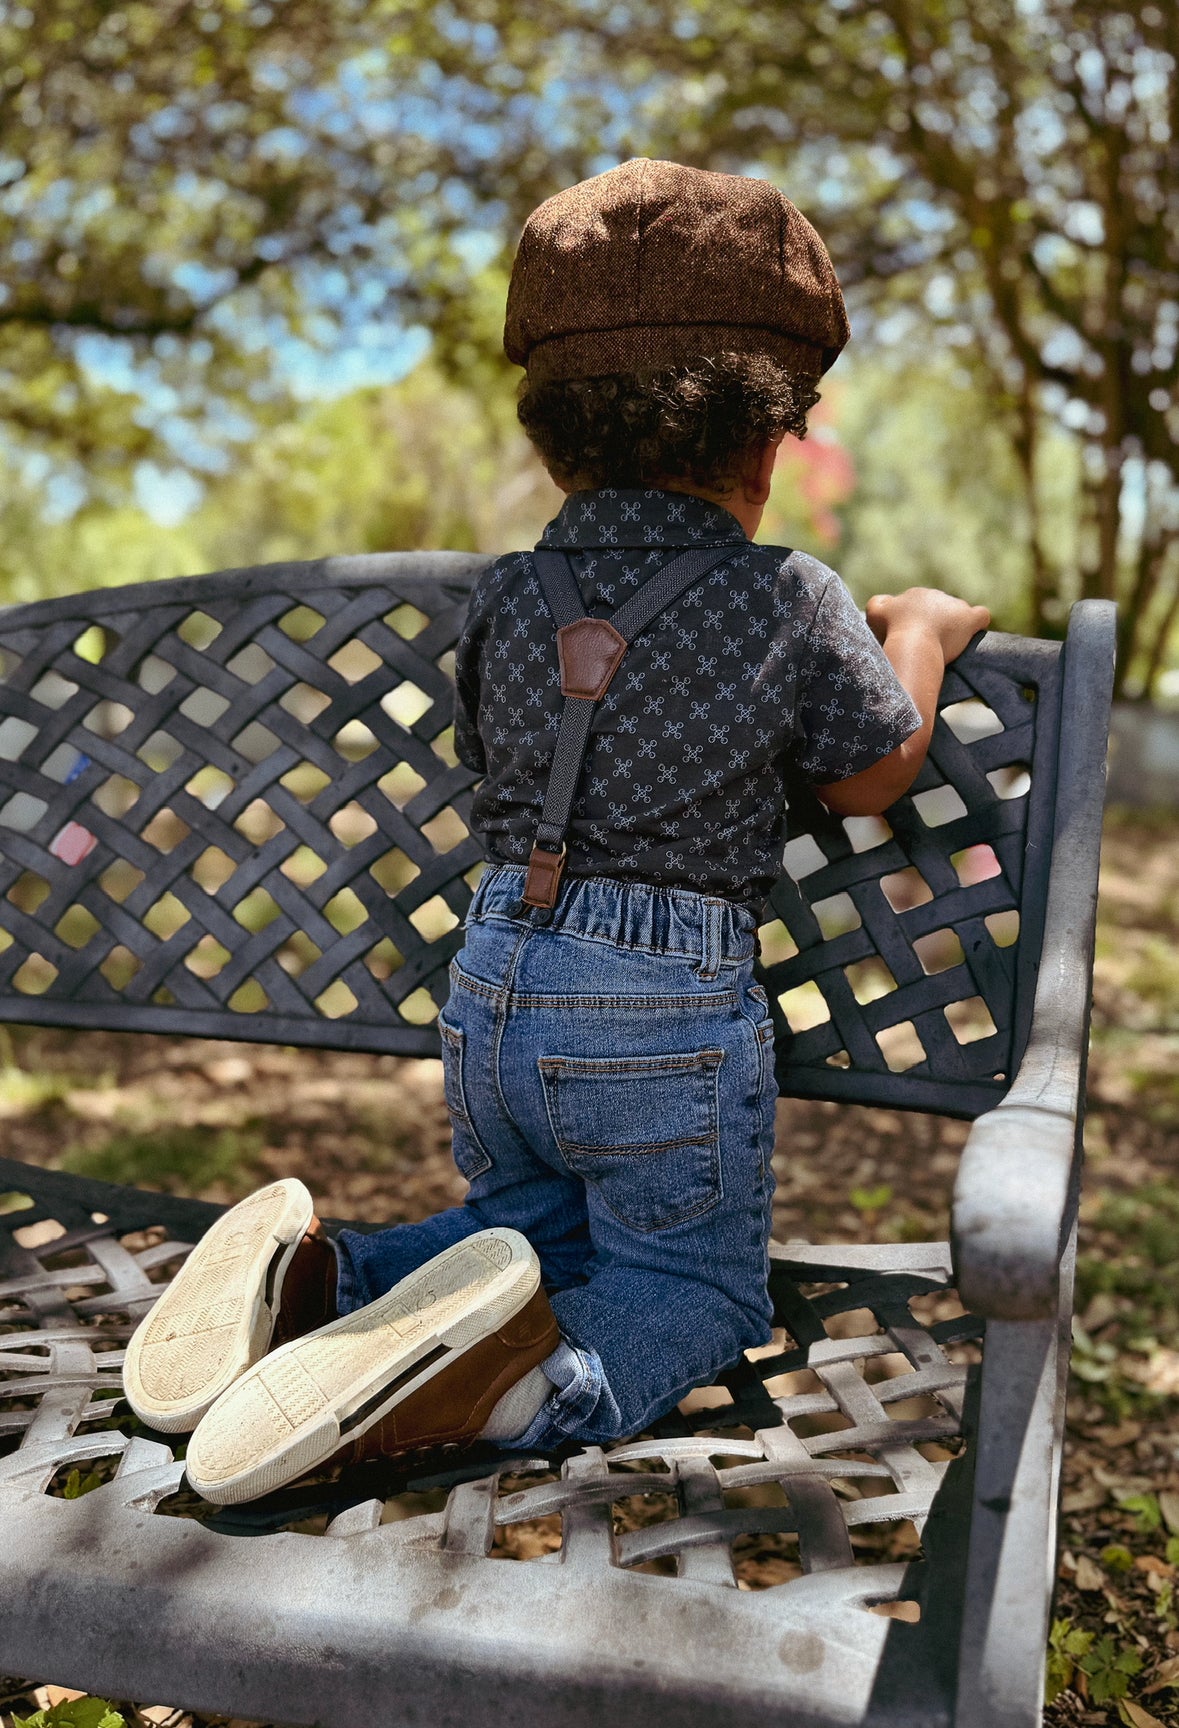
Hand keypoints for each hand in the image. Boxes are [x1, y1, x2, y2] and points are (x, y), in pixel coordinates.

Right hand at [866, 588, 990, 663]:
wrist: (912, 644)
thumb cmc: (891, 632)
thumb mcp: (874, 613)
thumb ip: (878, 603)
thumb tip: (885, 602)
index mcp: (915, 594)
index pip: (919, 605)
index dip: (916, 621)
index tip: (912, 637)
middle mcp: (936, 595)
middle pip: (939, 608)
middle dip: (934, 623)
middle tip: (927, 644)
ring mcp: (955, 606)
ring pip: (958, 613)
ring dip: (953, 625)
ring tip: (946, 645)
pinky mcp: (969, 619)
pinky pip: (981, 615)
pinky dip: (977, 624)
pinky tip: (972, 633)